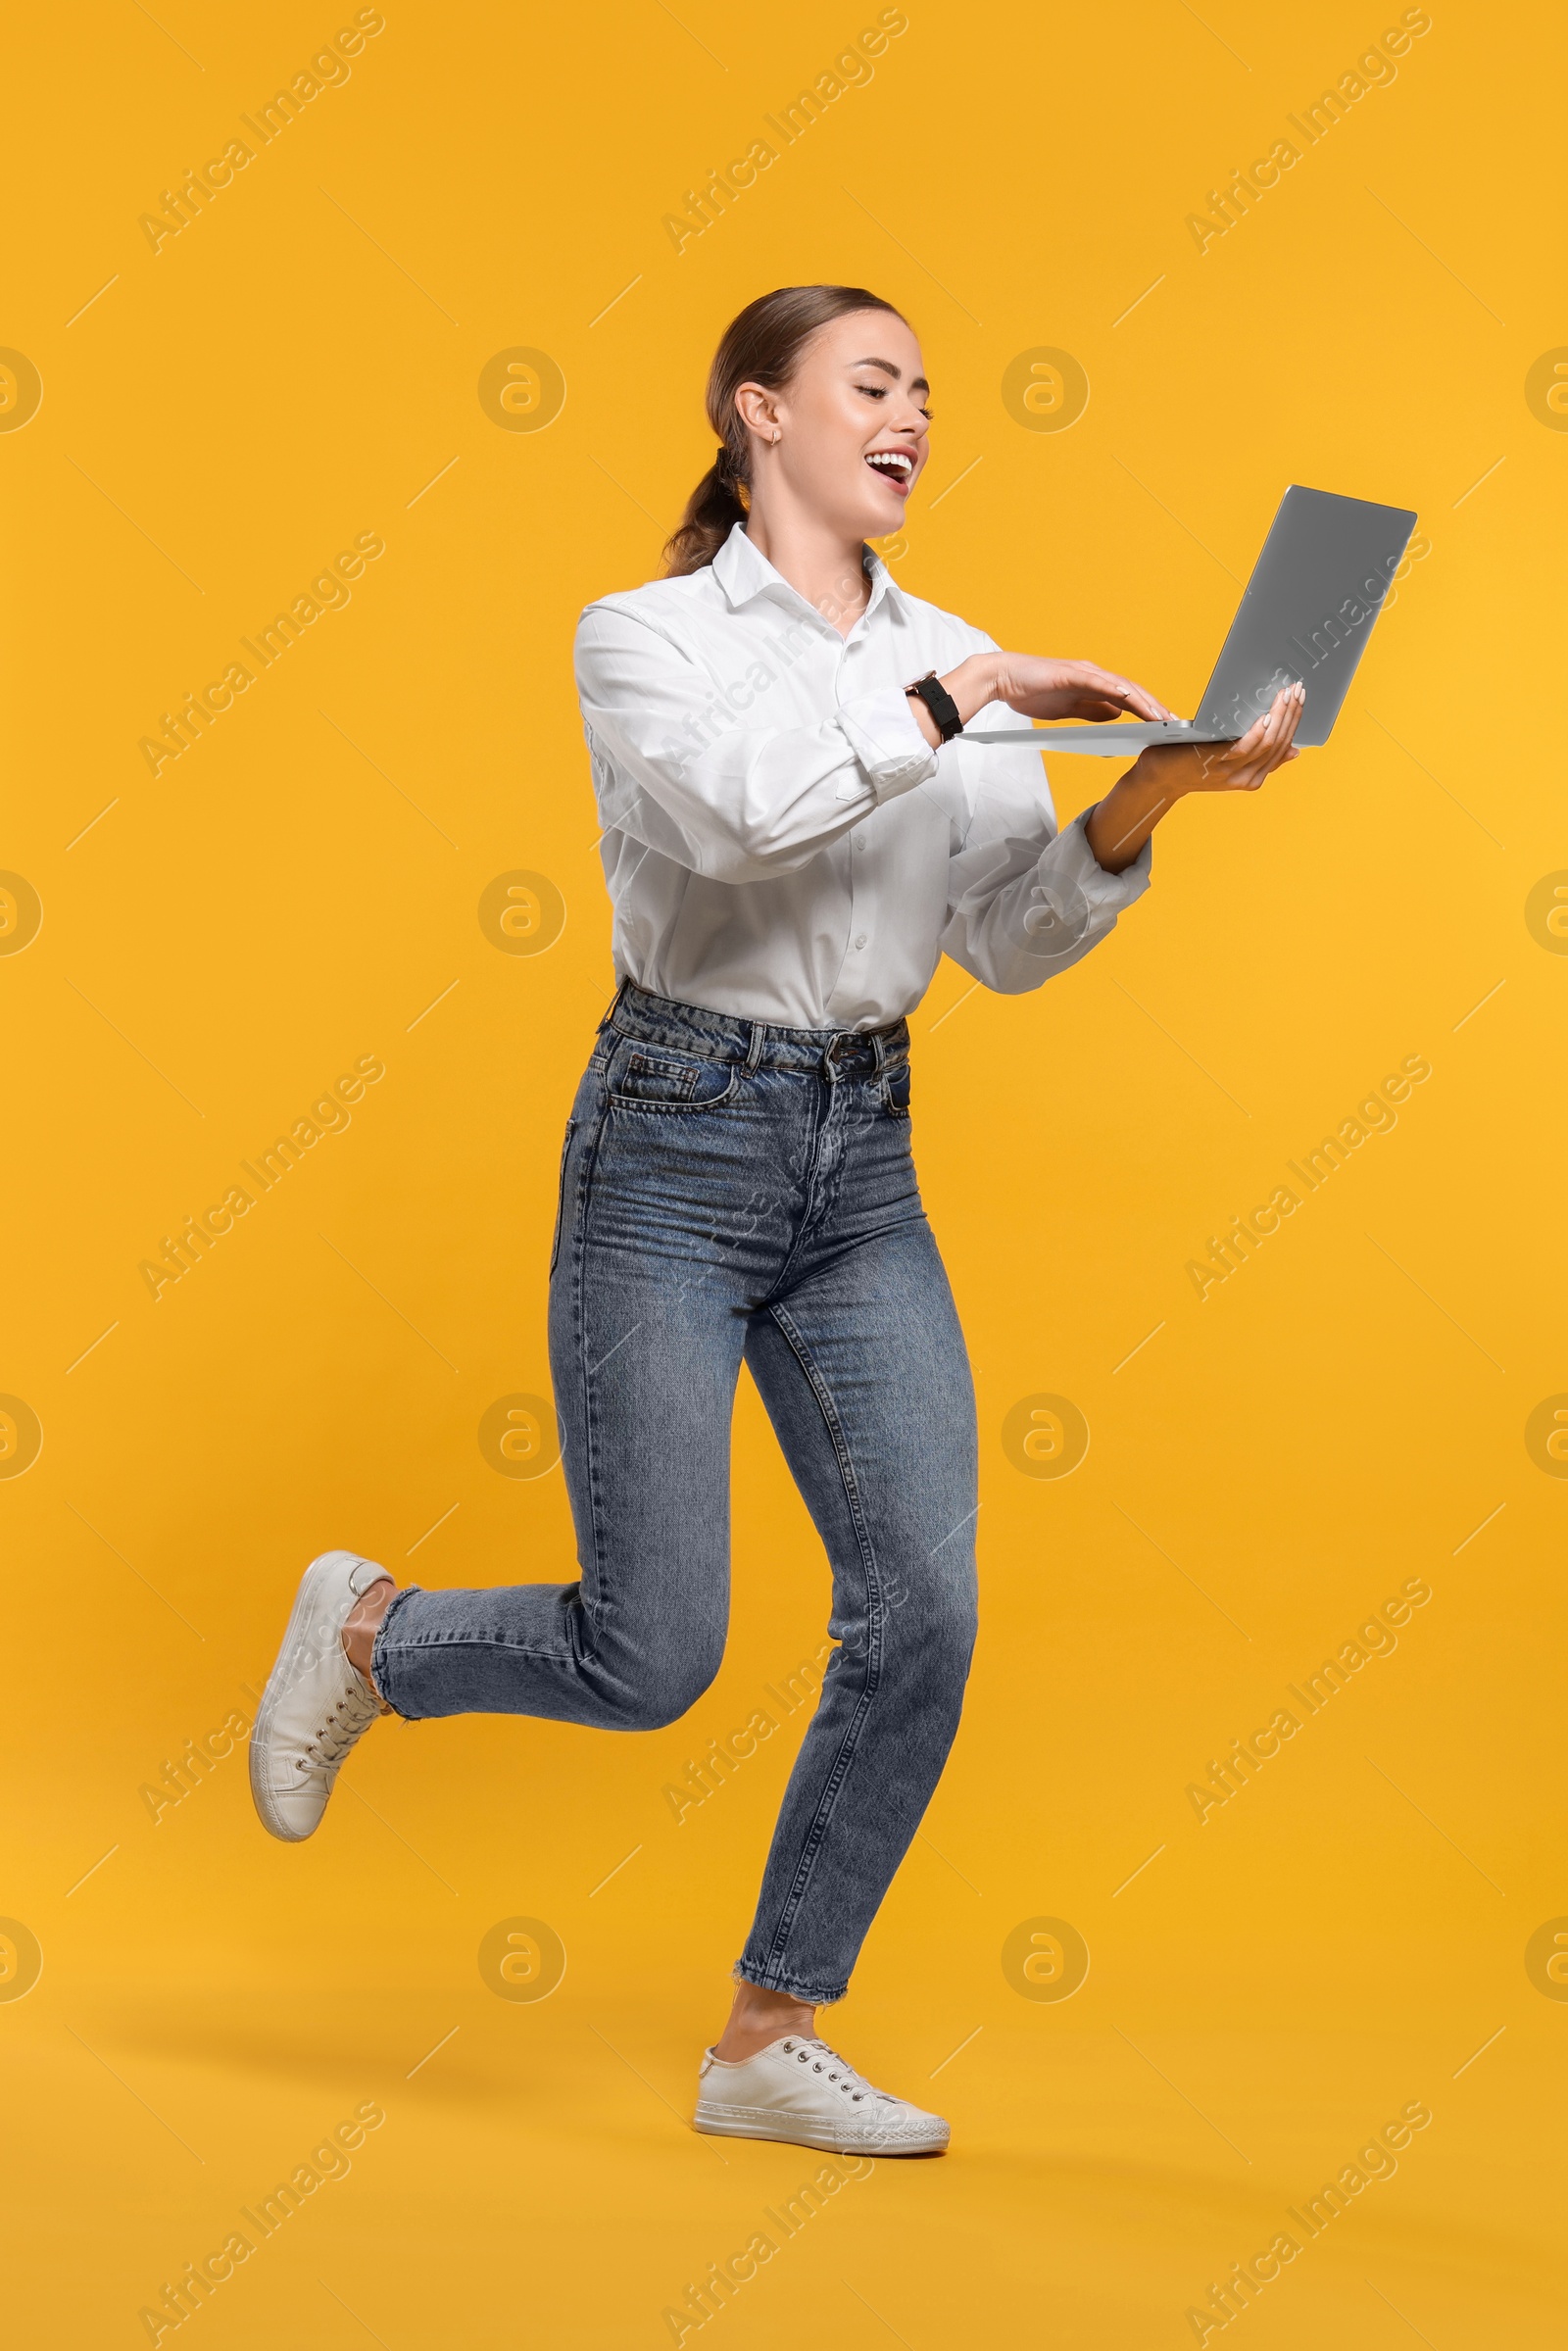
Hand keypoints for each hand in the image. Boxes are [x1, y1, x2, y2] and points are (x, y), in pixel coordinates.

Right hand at [991, 652, 1173, 725]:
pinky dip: (1113, 688)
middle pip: (1131, 691)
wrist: (1004, 679)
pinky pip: (1096, 681)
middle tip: (1173, 722)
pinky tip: (1127, 697)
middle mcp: (1093, 675)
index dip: (1148, 710)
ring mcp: (1083, 672)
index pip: (1128, 698)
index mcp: (1094, 685)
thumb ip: (1092, 711)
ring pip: (1119, 686)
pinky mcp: (1070, 672)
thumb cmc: (1033, 692)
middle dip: (1153, 707)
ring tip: (1158, 715)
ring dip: (1141, 700)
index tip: (1165, 725)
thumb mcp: (1069, 710)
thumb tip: (1116, 715)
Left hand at [1129, 682, 1304, 796]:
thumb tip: (1293, 751)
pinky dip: (1257, 731)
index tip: (1301, 699)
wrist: (1158, 778)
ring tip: (1286, 695)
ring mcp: (1231, 773)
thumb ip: (1257, 755)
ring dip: (1279, 717)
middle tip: (1298, 689)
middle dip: (1291, 714)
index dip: (1294, 722)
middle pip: (1278, 743)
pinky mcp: (1215, 762)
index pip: (1283, 747)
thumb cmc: (1191, 762)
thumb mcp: (1230, 761)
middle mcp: (1245, 778)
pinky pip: (1244, 747)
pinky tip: (1265, 716)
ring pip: (1266, 743)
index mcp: (1252, 777)